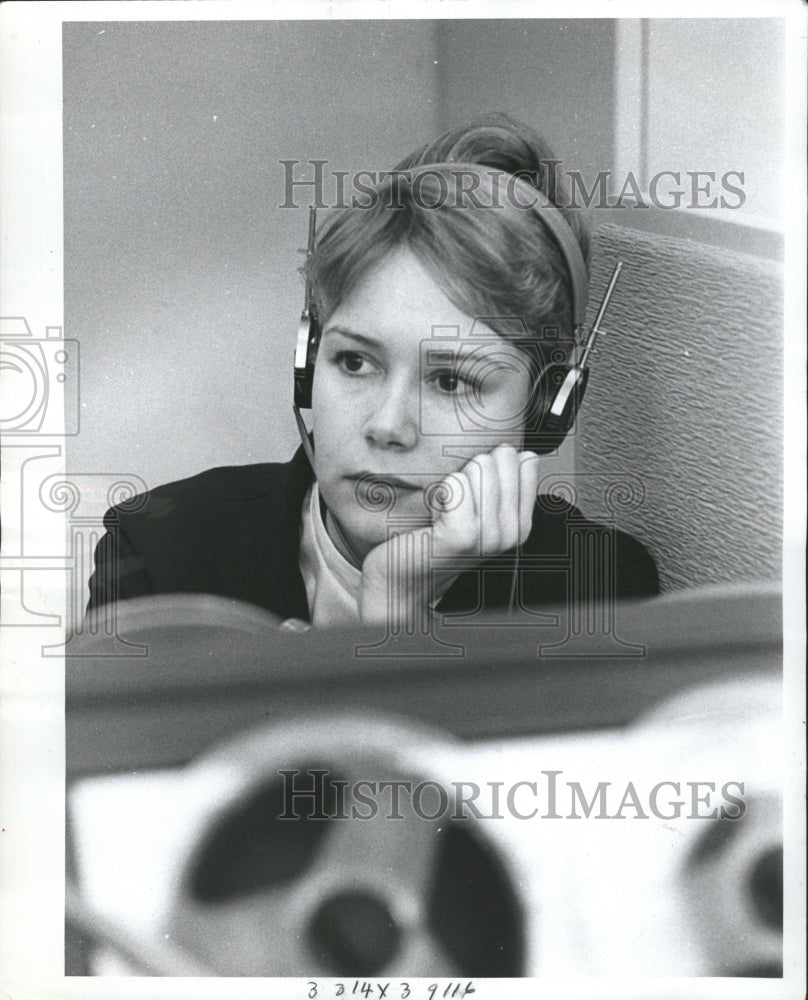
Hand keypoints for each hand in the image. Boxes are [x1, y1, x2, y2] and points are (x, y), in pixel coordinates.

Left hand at [358, 444, 540, 624]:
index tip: (474, 496)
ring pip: (479, 466)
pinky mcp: (464, 535)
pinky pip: (455, 482)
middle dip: (471, 472)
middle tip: (456, 506)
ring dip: (452, 484)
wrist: (404, 580)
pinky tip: (434, 520)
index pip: (525, 460)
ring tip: (444, 514)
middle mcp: (512, 531)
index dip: (492, 466)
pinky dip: (438, 494)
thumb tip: (518, 452)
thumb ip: (499, 483)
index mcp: (521, 522)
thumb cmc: (434, 538)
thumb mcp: (476, 511)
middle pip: (502, 457)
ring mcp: (490, 535)